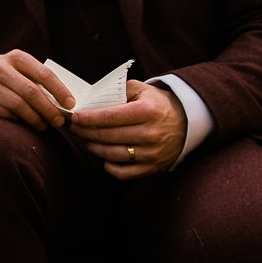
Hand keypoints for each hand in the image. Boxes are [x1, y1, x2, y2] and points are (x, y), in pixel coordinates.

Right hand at [0, 50, 74, 131]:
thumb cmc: (5, 77)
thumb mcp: (19, 69)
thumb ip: (38, 81)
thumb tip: (64, 103)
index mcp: (16, 57)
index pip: (43, 74)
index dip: (60, 90)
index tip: (71, 105)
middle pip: (31, 92)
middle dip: (49, 109)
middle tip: (59, 121)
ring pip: (18, 106)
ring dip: (35, 119)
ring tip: (43, 125)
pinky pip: (4, 115)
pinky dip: (18, 122)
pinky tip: (25, 124)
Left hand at [68, 80, 185, 180]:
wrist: (186, 123)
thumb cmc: (158, 104)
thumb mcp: (143, 90)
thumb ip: (119, 90)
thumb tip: (93, 99)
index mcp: (147, 112)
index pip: (109, 116)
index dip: (88, 118)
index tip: (75, 117)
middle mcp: (150, 133)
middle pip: (107, 136)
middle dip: (86, 132)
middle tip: (75, 128)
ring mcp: (151, 153)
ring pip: (112, 154)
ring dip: (93, 148)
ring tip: (86, 140)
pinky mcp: (152, 167)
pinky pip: (124, 172)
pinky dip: (110, 167)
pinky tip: (103, 157)